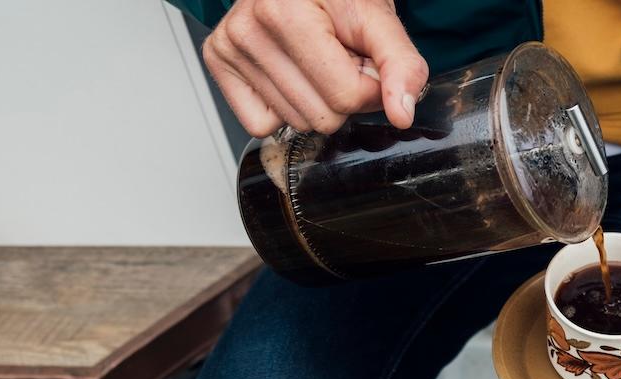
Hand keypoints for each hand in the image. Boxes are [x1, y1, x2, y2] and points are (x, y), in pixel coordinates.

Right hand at [202, 0, 428, 136]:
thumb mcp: (378, 17)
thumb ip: (400, 64)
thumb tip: (402, 114)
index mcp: (286, 12)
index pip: (346, 95)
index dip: (370, 87)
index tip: (366, 62)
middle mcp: (248, 29)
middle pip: (321, 117)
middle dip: (344, 96)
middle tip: (340, 60)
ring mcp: (228, 48)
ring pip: (296, 123)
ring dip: (316, 100)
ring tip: (316, 61)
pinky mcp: (218, 63)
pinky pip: (260, 125)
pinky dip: (283, 108)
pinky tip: (291, 74)